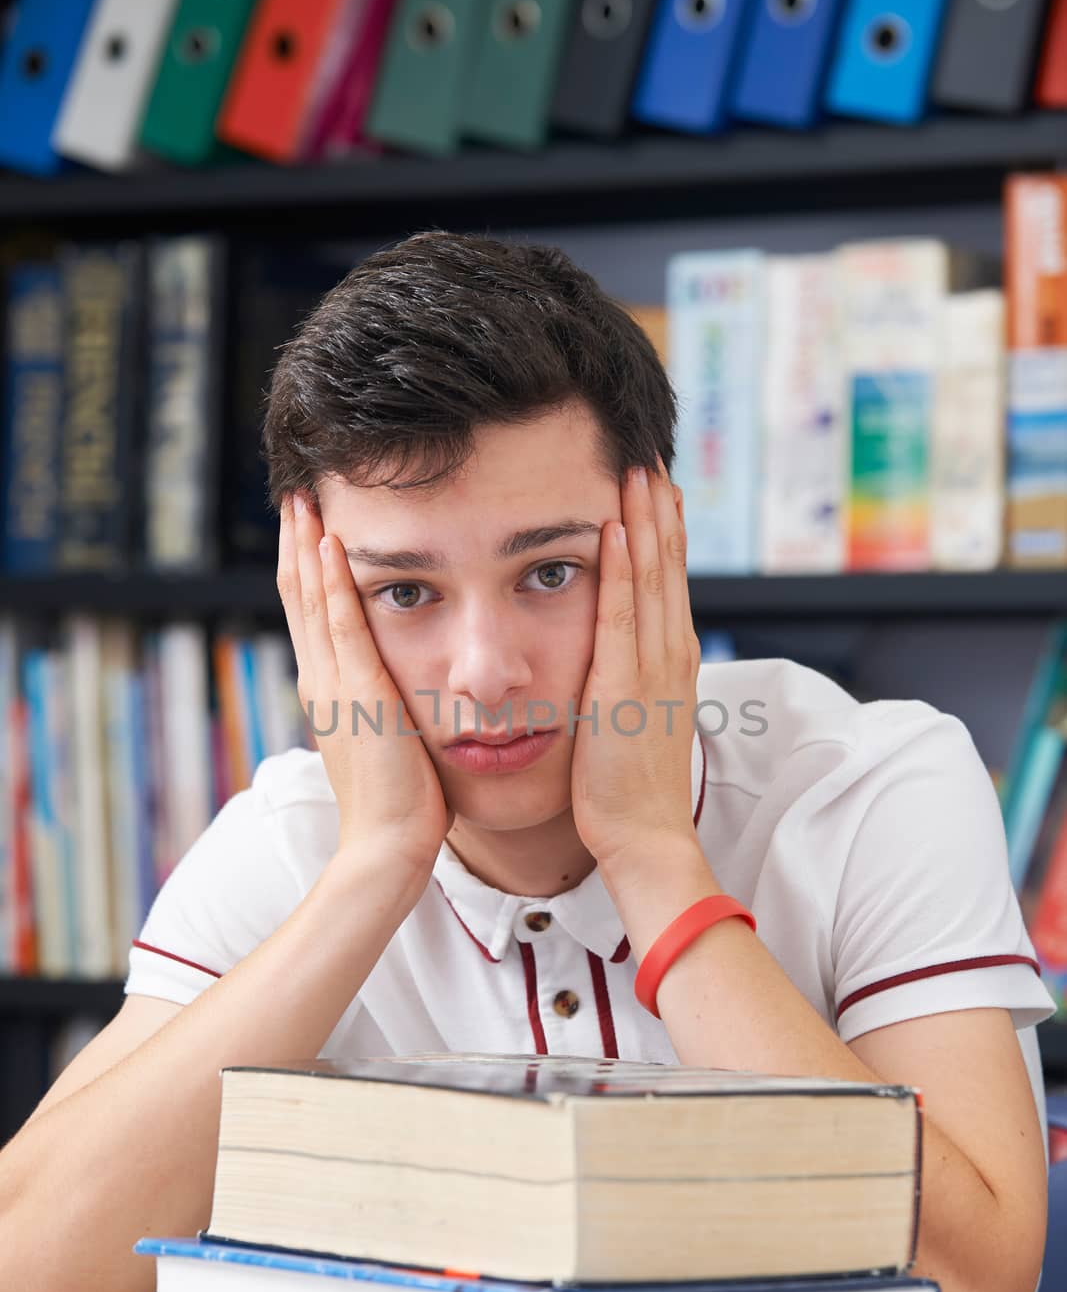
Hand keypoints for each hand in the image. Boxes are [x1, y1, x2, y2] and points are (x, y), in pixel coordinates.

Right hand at [277, 491, 453, 879]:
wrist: (389, 846)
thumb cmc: (402, 804)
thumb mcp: (389, 742)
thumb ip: (385, 710)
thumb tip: (397, 693)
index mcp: (329, 691)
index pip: (312, 615)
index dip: (308, 568)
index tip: (310, 526)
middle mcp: (321, 681)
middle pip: (299, 596)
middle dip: (297, 543)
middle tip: (294, 493)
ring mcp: (334, 685)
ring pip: (311, 599)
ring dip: (307, 546)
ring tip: (303, 499)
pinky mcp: (357, 692)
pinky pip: (341, 624)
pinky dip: (332, 581)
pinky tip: (331, 543)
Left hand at [570, 464, 702, 875]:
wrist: (644, 837)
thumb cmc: (629, 788)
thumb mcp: (632, 718)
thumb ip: (625, 678)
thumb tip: (610, 653)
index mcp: (671, 660)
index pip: (669, 580)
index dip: (664, 529)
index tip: (656, 484)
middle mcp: (670, 654)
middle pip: (668, 565)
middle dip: (659, 508)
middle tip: (649, 454)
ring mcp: (653, 668)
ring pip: (651, 578)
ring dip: (645, 521)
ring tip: (638, 469)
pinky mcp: (625, 686)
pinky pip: (622, 615)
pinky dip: (620, 569)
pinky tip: (614, 529)